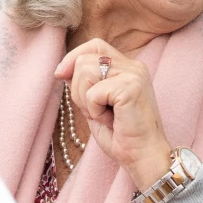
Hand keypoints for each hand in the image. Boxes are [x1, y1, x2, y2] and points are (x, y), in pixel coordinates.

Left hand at [56, 38, 172, 189]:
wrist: (143, 157)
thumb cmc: (122, 137)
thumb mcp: (96, 105)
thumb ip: (84, 84)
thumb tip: (62, 70)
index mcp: (128, 68)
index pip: (95, 45)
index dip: (74, 57)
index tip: (60, 75)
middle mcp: (133, 66)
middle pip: (84, 59)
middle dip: (78, 89)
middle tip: (97, 111)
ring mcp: (134, 74)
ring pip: (85, 72)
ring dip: (86, 101)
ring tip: (106, 116)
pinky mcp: (130, 87)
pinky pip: (93, 93)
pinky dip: (95, 111)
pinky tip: (112, 120)